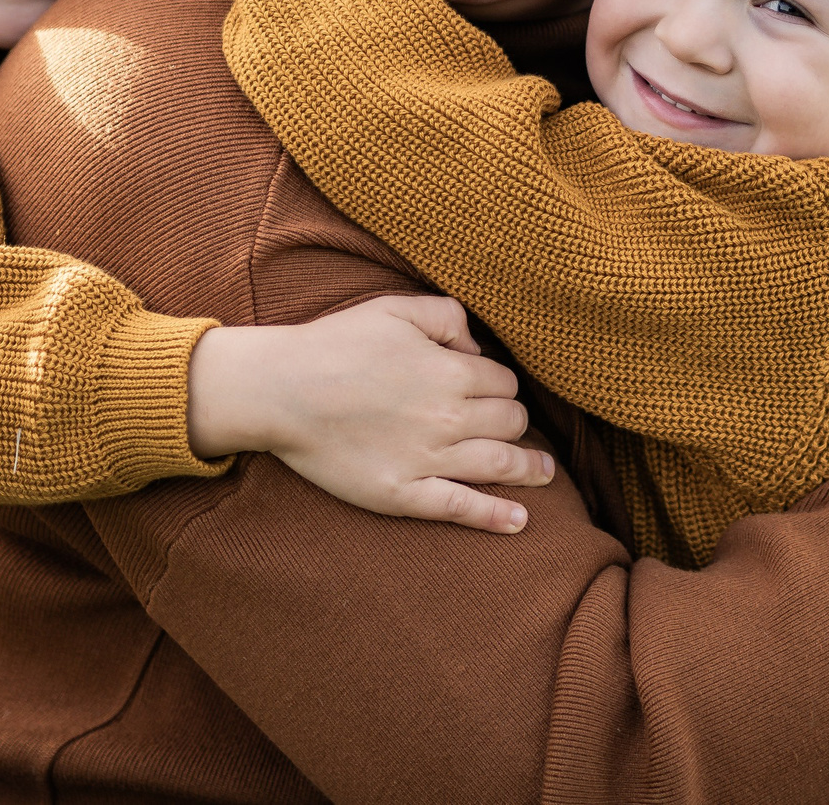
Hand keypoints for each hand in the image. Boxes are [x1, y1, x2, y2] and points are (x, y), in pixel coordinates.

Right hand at [185, 293, 556, 533]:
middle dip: (515, 422)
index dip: (500, 385)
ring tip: (545, 472)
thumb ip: (447, 316)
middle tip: (509, 426)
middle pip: (509, 422)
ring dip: (530, 468)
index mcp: (451, 372)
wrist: (283, 389)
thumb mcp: (396, 308)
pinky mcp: (404, 493)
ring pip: (499, 464)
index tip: (486, 390)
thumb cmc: (336, 345)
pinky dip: (496, 515)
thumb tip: (476, 347)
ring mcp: (428, 459)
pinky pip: (461, 507)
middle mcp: (449, 417)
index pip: (504, 383)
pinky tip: (521, 520)